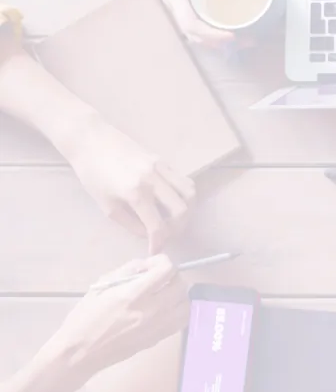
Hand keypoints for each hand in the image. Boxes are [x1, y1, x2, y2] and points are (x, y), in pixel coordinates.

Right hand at [43, 255, 187, 378]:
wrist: (81, 352)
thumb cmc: (85, 317)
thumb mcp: (101, 286)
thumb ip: (127, 270)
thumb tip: (148, 265)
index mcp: (133, 294)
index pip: (167, 270)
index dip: (162, 262)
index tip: (153, 265)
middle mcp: (151, 309)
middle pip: (181, 285)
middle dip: (172, 277)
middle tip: (158, 279)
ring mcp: (158, 326)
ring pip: (186, 304)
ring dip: (178, 294)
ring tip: (164, 294)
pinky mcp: (159, 338)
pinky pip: (182, 320)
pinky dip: (179, 310)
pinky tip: (165, 308)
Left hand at [57, 114, 193, 250]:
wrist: (90, 140)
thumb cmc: (92, 174)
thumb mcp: (105, 205)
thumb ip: (129, 222)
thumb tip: (147, 233)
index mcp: (135, 193)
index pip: (157, 225)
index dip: (159, 242)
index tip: (156, 250)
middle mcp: (153, 180)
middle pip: (181, 210)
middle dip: (178, 228)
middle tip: (168, 234)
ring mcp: (161, 168)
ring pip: (189, 193)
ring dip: (187, 210)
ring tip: (176, 218)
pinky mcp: (163, 160)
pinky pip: (183, 180)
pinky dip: (184, 195)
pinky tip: (172, 201)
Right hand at [118, 0, 252, 45]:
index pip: (189, 22)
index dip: (211, 34)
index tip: (232, 35)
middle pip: (192, 33)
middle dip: (217, 42)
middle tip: (246, 39)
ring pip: (188, 28)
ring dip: (210, 38)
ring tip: (237, 37)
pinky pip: (186, 18)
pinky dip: (202, 28)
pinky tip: (219, 24)